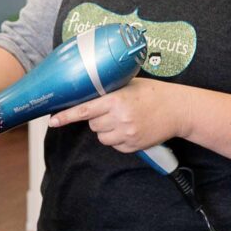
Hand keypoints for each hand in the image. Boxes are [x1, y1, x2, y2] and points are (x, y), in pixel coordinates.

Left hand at [48, 78, 189, 152]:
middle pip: (92, 124)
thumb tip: (86, 91)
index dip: (66, 116)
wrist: (177, 109)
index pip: (85, 110)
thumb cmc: (153, 93)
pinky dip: (117, 138)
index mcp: (116, 100)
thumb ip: (108, 89)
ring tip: (123, 119)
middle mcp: (120, 119)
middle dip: (97, 118)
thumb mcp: (129, 85)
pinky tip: (130, 128)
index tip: (52, 121)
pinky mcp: (132, 146)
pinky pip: (114, 145)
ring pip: (101, 137)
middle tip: (113, 110)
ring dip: (106, 129)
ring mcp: (126, 134)